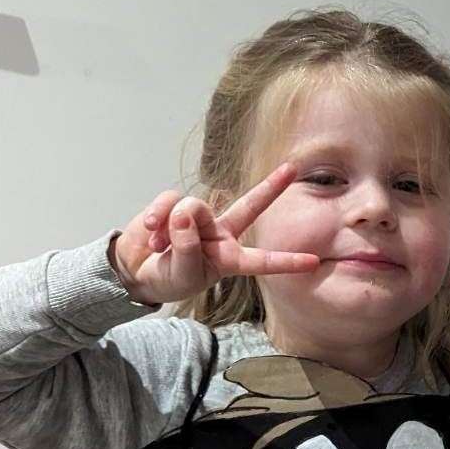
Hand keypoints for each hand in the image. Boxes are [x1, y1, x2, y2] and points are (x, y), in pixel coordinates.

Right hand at [110, 162, 318, 304]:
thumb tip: (186, 214)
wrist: (136, 271)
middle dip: (270, 188)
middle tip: (292, 169)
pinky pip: (170, 201)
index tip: (314, 262)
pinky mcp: (174, 204)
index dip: (286, 262)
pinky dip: (158, 217)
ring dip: (173, 228)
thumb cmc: (167, 279)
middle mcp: (219, 234)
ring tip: (159, 246)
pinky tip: (150, 234)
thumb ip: (188, 248)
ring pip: (195, 207)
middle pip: (249, 206)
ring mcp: (198, 217)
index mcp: (228, 259)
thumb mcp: (182, 274)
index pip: (262, 260)